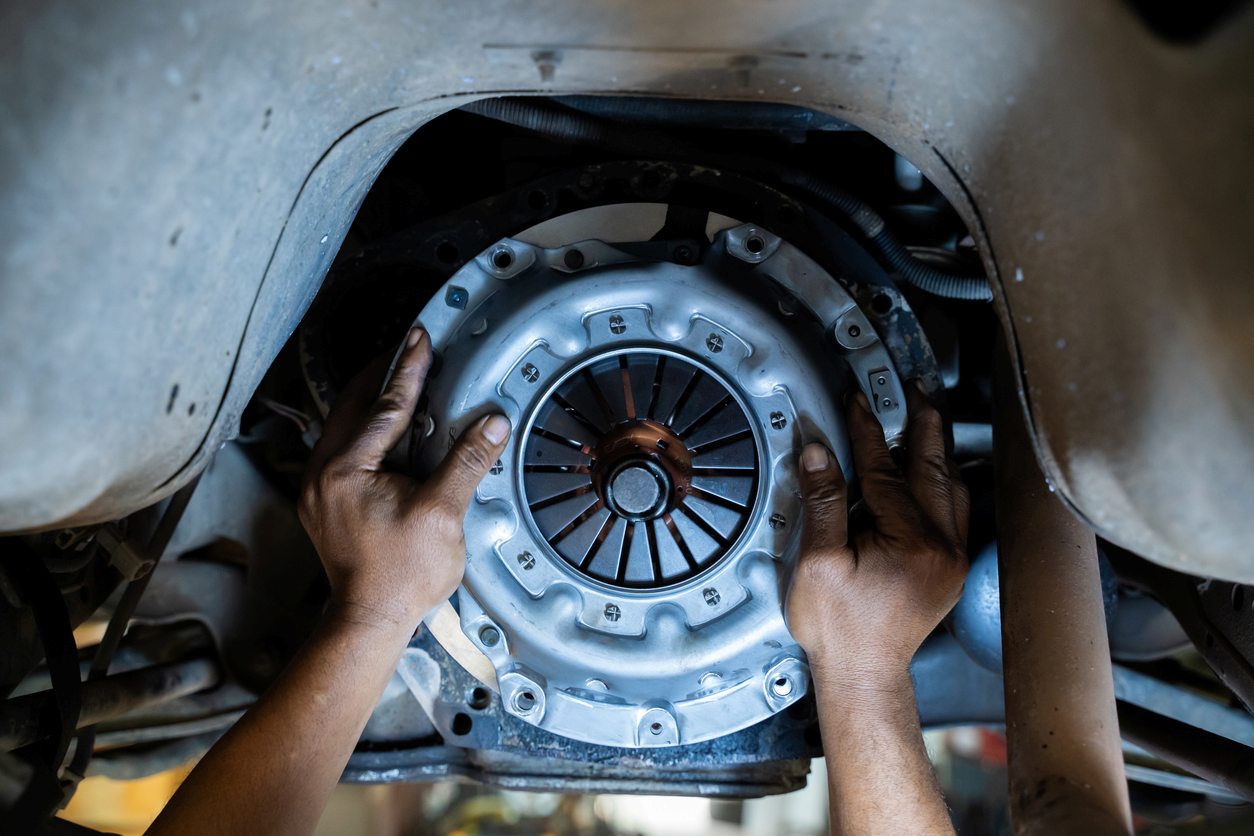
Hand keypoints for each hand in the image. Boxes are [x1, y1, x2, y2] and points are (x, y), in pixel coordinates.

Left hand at [298, 327, 510, 631]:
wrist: (369, 619)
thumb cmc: (401, 574)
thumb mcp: (442, 513)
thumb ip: (465, 462)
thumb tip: (492, 425)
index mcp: (345, 469)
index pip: (384, 406)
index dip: (408, 369)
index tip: (421, 339)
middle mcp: (322, 472)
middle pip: (352, 405)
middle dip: (382, 374)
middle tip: (409, 348)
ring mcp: (319, 488)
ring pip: (343, 424)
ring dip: (372, 400)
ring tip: (399, 379)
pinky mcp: (324, 502)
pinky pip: (342, 447)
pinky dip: (365, 427)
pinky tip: (386, 427)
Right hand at [786, 384, 968, 685]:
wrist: (864, 674)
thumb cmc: (838, 629)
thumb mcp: (817, 563)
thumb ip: (823, 502)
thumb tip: (819, 452)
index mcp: (911, 542)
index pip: (886, 471)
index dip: (868, 432)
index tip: (857, 402)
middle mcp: (942, 546)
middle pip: (933, 467)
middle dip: (923, 423)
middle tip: (917, 389)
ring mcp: (951, 557)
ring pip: (951, 485)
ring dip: (938, 448)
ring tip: (927, 418)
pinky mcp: (949, 568)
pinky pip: (954, 509)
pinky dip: (943, 479)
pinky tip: (935, 468)